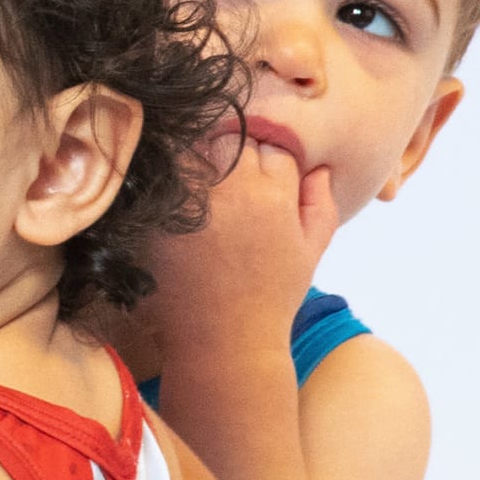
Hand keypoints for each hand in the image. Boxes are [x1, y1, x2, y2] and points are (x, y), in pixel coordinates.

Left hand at [164, 128, 338, 345]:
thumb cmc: (272, 296)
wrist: (224, 340)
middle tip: (232, 182)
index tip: (264, 180)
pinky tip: (179, 205)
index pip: (274, 146)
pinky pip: (162, 176)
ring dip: (200, 161)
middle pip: (233, 139)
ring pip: (195, 147)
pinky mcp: (160, 214)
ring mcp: (193, 201)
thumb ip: (320, 203)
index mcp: (275, 195)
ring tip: (206, 192)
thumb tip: (319, 166)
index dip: (270, 160)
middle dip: (235, 154)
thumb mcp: (311, 251)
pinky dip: (170, 181)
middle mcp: (234, 191)